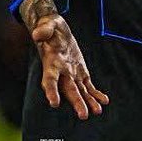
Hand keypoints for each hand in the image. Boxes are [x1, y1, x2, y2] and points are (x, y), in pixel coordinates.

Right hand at [20, 0, 108, 119]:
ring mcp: (71, 74)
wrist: (56, 31)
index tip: (54, 103)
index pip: (49, 79)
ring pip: (80, 91)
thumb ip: (44, 30)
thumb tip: (37, 34)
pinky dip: (95, 94)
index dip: (51, 91)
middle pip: (69, 90)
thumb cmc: (50, 28)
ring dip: (88, 102)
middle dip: (76, 102)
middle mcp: (61, 72)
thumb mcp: (48, 25)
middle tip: (83, 115)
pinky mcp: (80, 73)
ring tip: (97, 111)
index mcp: (52, 63)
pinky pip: (88, 86)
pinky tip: (104, 101)